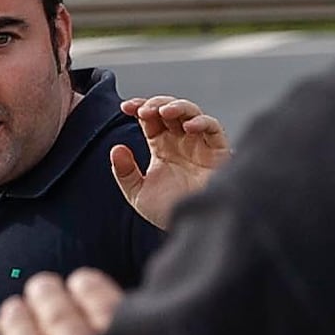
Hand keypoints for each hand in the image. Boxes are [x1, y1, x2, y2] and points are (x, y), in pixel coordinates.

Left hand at [109, 96, 230, 228]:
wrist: (192, 230)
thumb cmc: (168, 213)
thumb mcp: (138, 194)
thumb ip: (125, 172)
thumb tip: (116, 149)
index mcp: (162, 147)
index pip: (150, 118)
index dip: (139, 107)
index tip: (125, 107)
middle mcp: (181, 142)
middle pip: (170, 110)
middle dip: (156, 104)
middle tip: (144, 110)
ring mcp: (199, 145)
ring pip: (191, 113)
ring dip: (177, 107)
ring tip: (163, 112)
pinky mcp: (218, 152)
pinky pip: (213, 129)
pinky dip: (202, 122)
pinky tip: (188, 127)